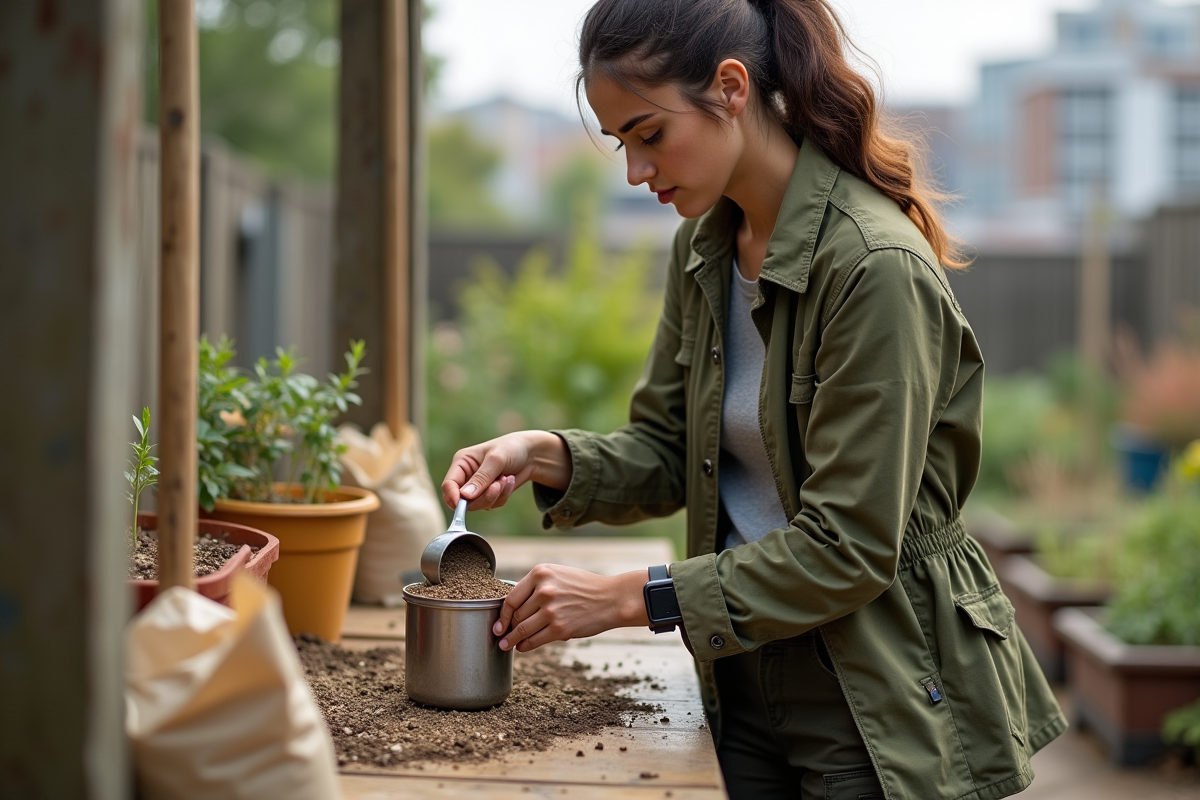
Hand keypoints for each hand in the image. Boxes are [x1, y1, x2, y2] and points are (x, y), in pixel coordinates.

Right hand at [441, 430, 570, 510]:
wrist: (531, 454)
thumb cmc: (511, 448)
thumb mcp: (496, 460)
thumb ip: (481, 478)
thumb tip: (465, 497)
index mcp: (461, 462)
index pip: (449, 484)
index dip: (453, 496)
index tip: (462, 503)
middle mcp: (466, 476)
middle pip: (463, 500)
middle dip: (483, 496)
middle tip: (497, 486)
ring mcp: (477, 487)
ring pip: (478, 505)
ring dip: (496, 495)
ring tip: (506, 478)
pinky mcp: (489, 494)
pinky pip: (492, 505)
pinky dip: (503, 496)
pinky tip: (509, 481)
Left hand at [492, 565, 650, 651]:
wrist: (611, 599)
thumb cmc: (584, 587)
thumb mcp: (559, 575)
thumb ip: (537, 586)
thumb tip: (514, 608)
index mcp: (540, 573)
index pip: (511, 598)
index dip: (502, 615)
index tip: (498, 624)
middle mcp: (544, 591)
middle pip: (516, 615)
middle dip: (507, 628)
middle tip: (502, 636)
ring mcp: (551, 610)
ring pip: (522, 629)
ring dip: (512, 640)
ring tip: (507, 645)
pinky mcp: (559, 628)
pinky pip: (534, 640)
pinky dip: (525, 646)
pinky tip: (522, 647)